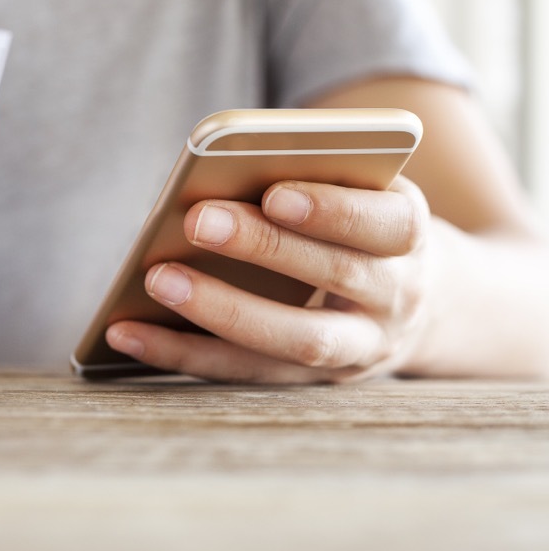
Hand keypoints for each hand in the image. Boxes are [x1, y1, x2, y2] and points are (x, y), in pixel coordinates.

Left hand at [105, 177, 433, 383]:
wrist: (424, 304)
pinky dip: (181, 353)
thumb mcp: (358, 191)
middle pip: (336, 275)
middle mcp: (395, 298)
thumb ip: (312, 176)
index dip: (333, 210)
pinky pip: (245, 372)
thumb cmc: (359, 223)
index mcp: (409, 235)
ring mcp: (359, 349)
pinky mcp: (311, 382)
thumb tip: (219, 168)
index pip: (387, 223)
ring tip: (155, 279)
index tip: (275, 194)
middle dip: (265, 249)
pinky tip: (126, 332)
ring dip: (221, 311)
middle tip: (195, 221)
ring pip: (294, 341)